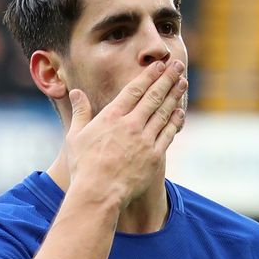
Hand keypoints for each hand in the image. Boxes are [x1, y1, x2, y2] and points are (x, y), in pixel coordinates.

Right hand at [64, 60, 187, 208]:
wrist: (98, 193)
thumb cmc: (84, 166)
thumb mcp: (76, 136)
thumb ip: (80, 112)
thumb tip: (76, 92)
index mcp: (112, 117)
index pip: (134, 90)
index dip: (149, 75)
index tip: (159, 65)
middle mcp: (131, 124)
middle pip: (153, 96)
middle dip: (167, 78)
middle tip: (178, 65)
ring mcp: (145, 140)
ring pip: (163, 112)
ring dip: (174, 95)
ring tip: (182, 82)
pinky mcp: (154, 156)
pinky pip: (168, 134)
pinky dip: (175, 121)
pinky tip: (180, 111)